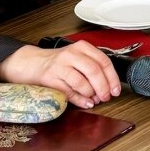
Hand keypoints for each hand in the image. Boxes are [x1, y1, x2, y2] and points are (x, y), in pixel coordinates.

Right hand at [0, 41, 119, 109]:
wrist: (34, 64)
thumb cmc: (60, 63)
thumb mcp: (78, 58)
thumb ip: (93, 68)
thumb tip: (108, 87)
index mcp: (82, 47)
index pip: (103, 61)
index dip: (112, 78)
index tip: (116, 89)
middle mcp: (71, 54)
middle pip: (94, 71)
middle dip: (103, 87)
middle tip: (106, 97)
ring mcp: (60, 66)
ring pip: (82, 82)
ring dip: (91, 94)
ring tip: (94, 99)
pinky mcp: (50, 79)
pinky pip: (69, 93)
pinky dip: (80, 100)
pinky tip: (85, 103)